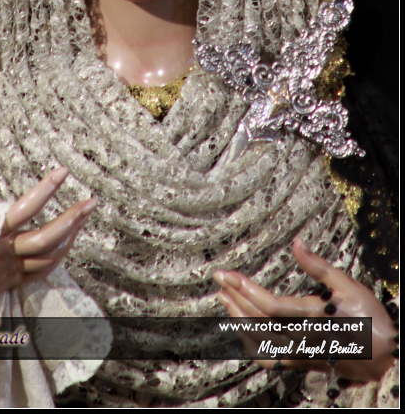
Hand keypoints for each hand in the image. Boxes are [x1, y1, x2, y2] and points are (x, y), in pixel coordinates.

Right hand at [0, 154, 95, 305]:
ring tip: (85, 215)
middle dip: (71, 218)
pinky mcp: (11, 281)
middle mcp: (3, 252)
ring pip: (48, 255)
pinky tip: (71, 239)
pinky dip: (60, 254)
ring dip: (71, 235)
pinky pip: (43, 269)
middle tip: (92, 201)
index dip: (45, 189)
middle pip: (45, 237)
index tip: (63, 171)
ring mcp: (9, 269)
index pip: (24, 208)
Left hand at [213, 238, 396, 382]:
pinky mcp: (300, 362)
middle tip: (218, 278)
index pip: (271, 306)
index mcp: (314, 318)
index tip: (227, 274)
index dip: (246, 289)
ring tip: (222, 298)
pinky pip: (268, 358)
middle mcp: (303, 339)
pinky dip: (250, 343)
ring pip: (259, 341)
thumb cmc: (370, 317)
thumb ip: (319, 267)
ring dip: (237, 318)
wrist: (387, 358)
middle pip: (259, 322)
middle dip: (235, 298)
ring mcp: (300, 354)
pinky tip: (240, 328)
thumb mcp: (349, 286)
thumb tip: (296, 243)